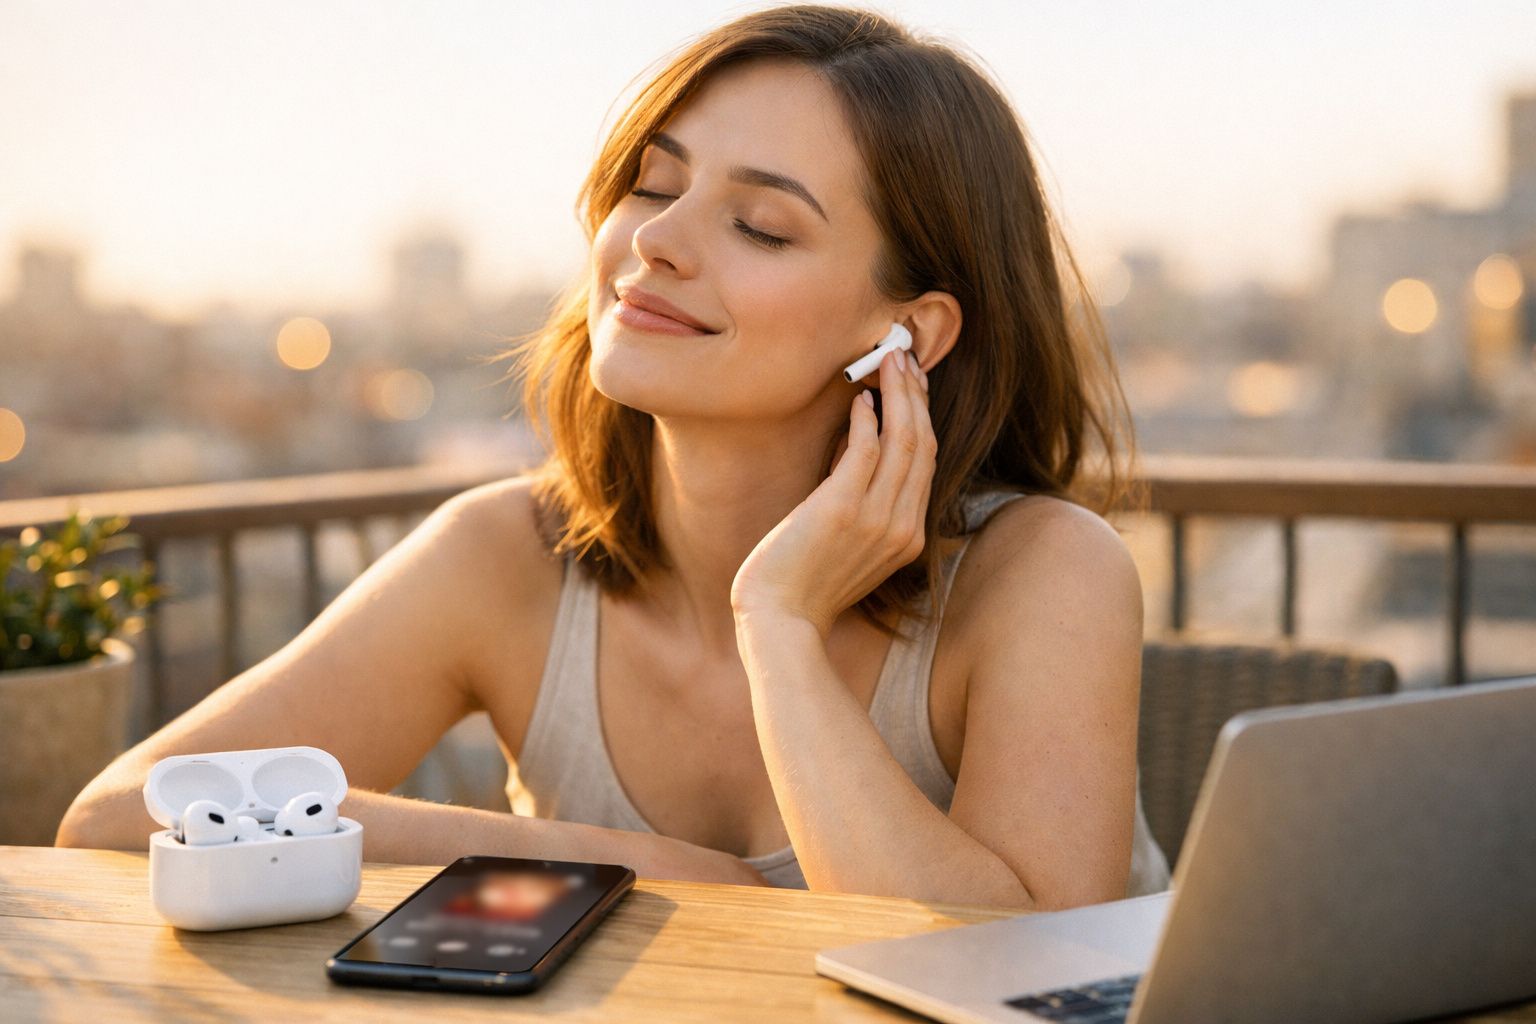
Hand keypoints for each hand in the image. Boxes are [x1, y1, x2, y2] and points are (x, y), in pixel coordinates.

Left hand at [730, 347, 933, 638]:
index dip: (923, 415)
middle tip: (904, 356)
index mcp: (908, 536)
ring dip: (899, 394)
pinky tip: (859, 398)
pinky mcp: (841, 510)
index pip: (928, 462)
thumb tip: (858, 441)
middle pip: (923, 444)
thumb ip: (861, 497)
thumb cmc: (803, 582)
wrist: (778, 620)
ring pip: (904, 441)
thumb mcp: (848, 540)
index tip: (913, 382)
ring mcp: (876, 519)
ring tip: (888, 361)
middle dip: (916, 394)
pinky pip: (866, 451)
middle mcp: (902, 526)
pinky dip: (868, 420)